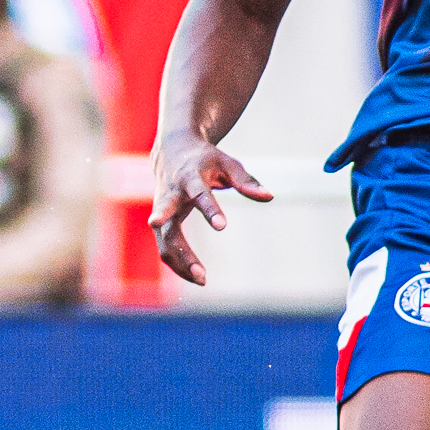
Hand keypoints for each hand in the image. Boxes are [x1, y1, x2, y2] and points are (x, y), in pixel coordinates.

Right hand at [148, 129, 268, 286]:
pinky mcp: (159, 223)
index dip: (210, 209)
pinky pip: (164, 247)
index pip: (199, 194)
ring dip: (181, 263)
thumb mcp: (227, 164)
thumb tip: (270, 197)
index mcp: (190, 177)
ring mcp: (161, 210)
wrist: (171, 149)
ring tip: (203, 280)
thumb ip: (246, 181)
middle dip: (180, 249)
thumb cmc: (205, 159)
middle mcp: (170, 195)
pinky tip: (195, 277)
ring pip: (165, 242)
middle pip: (169, 224)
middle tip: (199, 272)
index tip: (222, 226)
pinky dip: (178, 263)